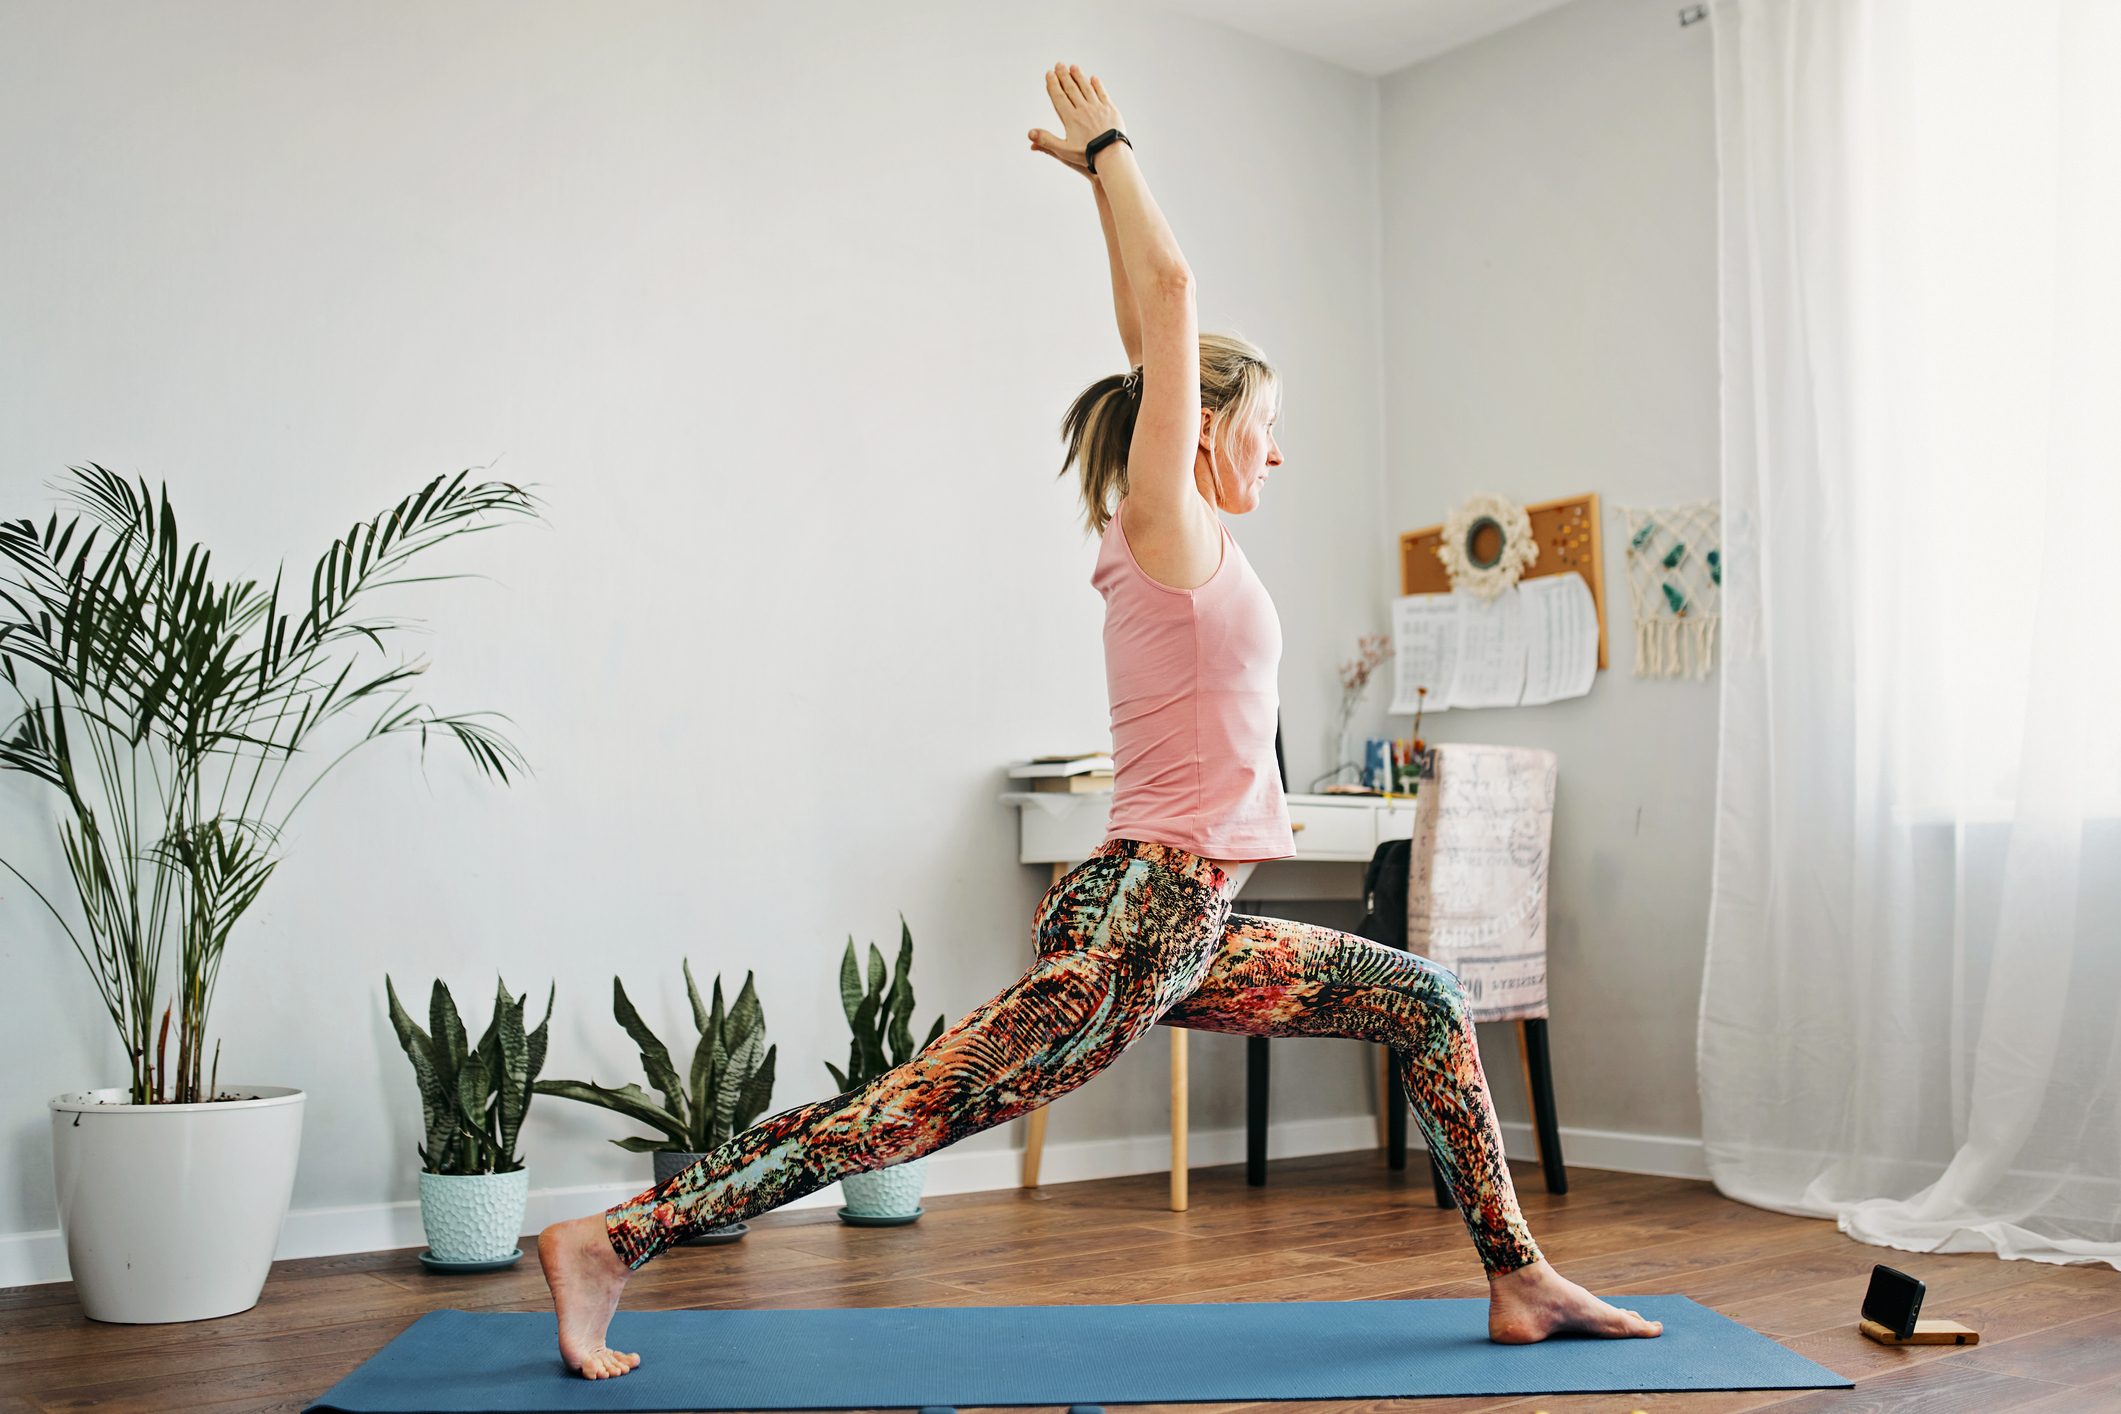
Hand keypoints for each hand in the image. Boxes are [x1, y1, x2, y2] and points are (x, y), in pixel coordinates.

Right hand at [1028, 62, 1125, 180]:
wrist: (1112, 156)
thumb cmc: (1087, 155)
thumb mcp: (1063, 151)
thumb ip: (1046, 141)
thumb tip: (1030, 134)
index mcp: (1071, 118)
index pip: (1059, 97)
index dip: (1053, 85)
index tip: (1049, 74)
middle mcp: (1083, 109)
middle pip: (1071, 89)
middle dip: (1064, 75)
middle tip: (1059, 65)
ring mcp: (1098, 108)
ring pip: (1086, 88)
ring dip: (1079, 76)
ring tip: (1073, 67)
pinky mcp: (1110, 109)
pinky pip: (1102, 93)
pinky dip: (1097, 85)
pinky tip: (1093, 78)